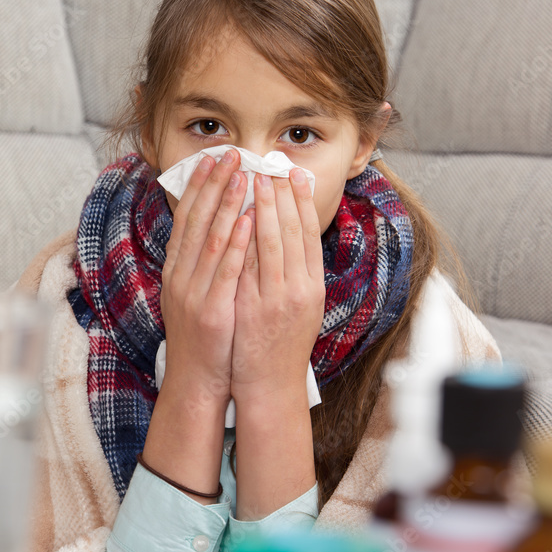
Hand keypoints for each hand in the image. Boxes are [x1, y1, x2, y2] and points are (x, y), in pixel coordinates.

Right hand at [159, 148, 250, 410]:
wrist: (197, 381)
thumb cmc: (206, 335)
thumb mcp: (197, 292)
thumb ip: (206, 261)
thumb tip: (224, 225)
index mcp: (177, 269)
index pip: (187, 218)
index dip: (200, 185)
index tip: (214, 158)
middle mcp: (180, 276)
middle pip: (197, 220)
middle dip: (214, 184)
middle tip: (230, 153)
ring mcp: (193, 293)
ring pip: (211, 239)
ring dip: (228, 206)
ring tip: (243, 177)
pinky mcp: (211, 311)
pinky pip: (225, 271)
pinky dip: (237, 244)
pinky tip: (249, 221)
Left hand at [231, 168, 325, 405]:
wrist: (271, 386)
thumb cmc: (282, 344)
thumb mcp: (301, 306)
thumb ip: (297, 272)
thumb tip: (288, 235)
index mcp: (313, 286)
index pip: (309, 234)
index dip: (302, 202)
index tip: (293, 175)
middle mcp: (300, 289)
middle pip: (293, 232)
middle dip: (282, 196)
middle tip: (272, 165)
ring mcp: (277, 299)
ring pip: (272, 244)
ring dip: (263, 209)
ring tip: (254, 180)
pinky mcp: (254, 309)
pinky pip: (249, 267)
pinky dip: (245, 239)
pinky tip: (238, 217)